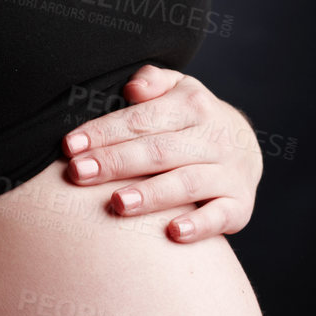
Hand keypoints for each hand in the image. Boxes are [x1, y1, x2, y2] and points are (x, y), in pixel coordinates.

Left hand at [62, 66, 261, 241]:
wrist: (245, 147)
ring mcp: (228, 173)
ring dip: (151, 195)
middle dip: (116, 162)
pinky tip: (173, 233)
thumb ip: (153, 81)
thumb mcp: (178, 89)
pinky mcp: (240, 204)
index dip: (105, 132)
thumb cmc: (192, 119)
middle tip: (79, 174)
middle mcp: (214, 138)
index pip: (143, 120)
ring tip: (117, 204)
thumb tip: (133, 89)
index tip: (70, 147)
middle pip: (159, 151)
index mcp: (194, 105)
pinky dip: (199, 225)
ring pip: (186, 183)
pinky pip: (221, 216)